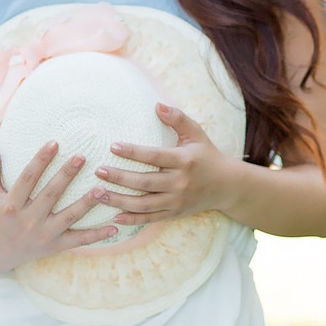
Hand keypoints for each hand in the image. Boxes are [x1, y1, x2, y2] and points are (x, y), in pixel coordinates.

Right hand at [0, 137, 117, 272]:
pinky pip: (79, 240)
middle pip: (51, 194)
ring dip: (87, 204)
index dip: (41, 160)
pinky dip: (97, 236)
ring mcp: (44, 235)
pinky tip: (115, 227)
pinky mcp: (55, 246)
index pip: (28, 178)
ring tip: (102, 188)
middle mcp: (28, 220)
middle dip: (66, 175)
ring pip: (69, 217)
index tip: (55, 142)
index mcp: (11, 205)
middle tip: (83, 156)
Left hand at [95, 103, 234, 227]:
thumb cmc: (207, 156)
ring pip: (143, 204)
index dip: (132, 152)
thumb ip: (178, 118)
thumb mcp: (196, 134)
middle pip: (144, 182)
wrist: (226, 186)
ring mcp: (176, 201)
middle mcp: (180, 182)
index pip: (154, 156)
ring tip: (98, 194)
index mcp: (184, 161)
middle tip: (98, 171)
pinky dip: (132, 220)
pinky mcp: (175, 214)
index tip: (112, 146)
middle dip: (119, 178)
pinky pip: (150, 219)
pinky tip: (114, 216)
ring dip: (119, 201)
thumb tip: (157, 105)